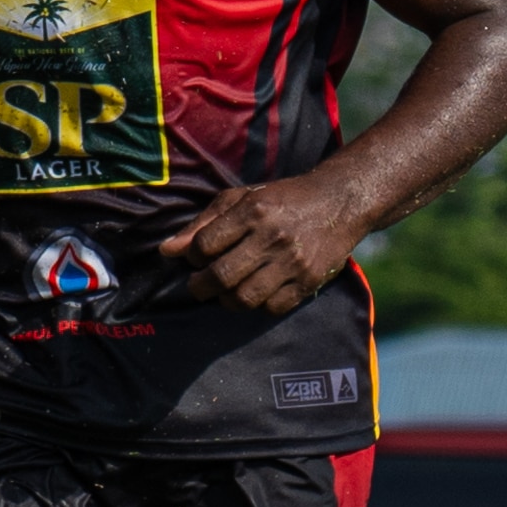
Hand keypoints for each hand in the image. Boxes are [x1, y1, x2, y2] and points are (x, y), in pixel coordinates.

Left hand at [156, 173, 369, 315]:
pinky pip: (272, 308)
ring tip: (226, 291)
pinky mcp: (309, 281)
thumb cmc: (282, 199)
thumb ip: (203, 224)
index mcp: (253, 211)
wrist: (339, 202)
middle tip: (199, 285)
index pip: (205, 246)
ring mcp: (292, 262)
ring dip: (226, 300)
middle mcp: (272, 237)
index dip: (192, 257)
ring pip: (244, 298)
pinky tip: (256, 292)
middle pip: (221, 277)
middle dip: (200, 287)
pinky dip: (258, 306)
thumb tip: (167, 251)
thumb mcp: (242, 199)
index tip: (196, 258)